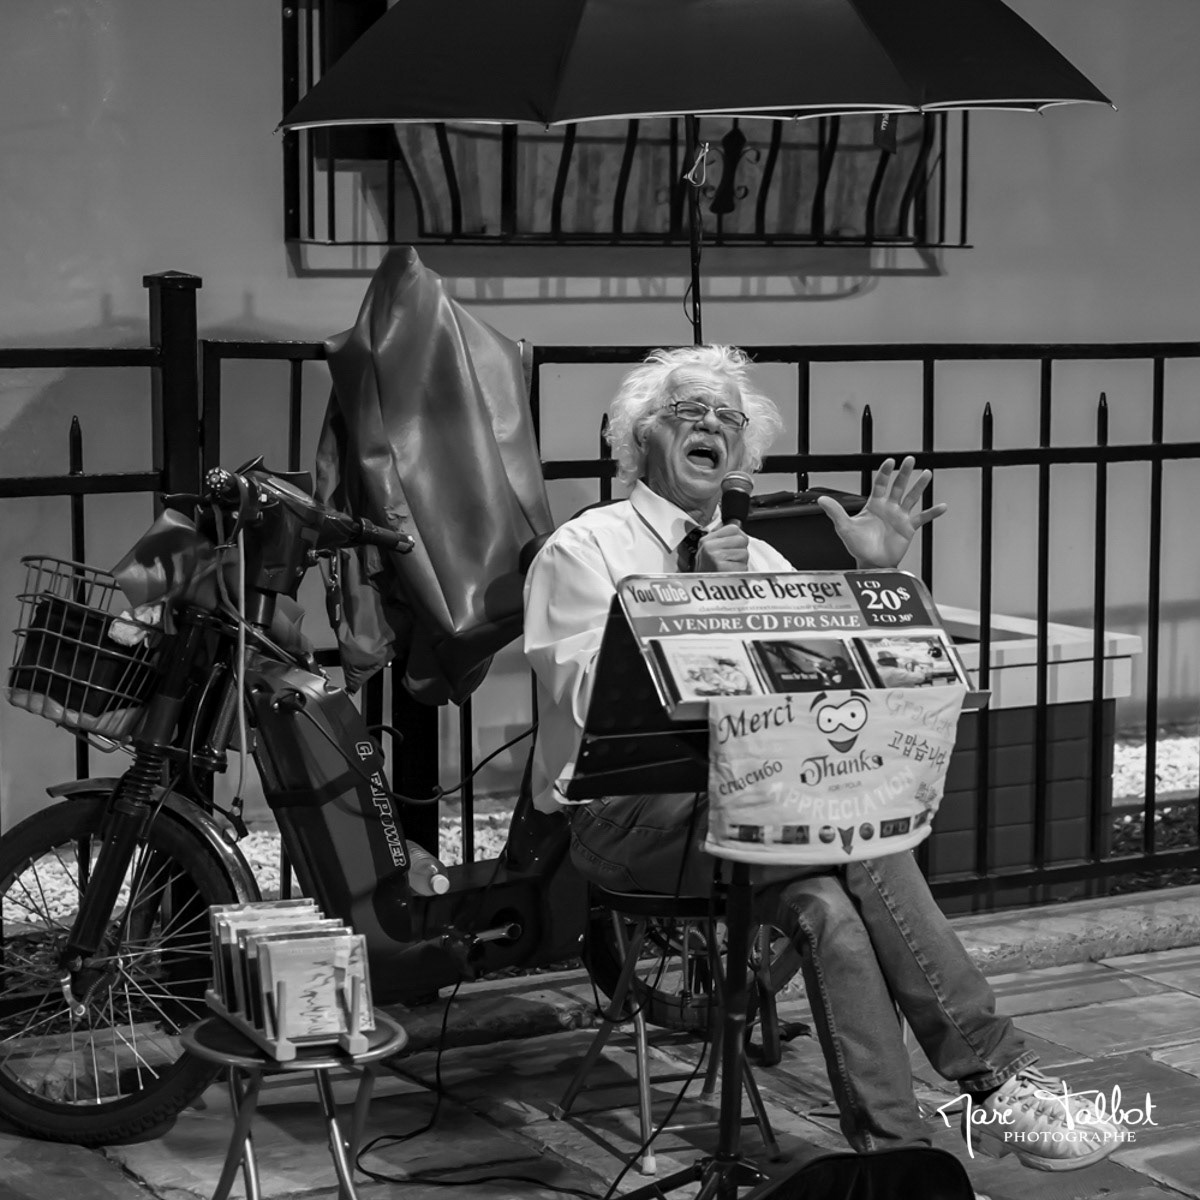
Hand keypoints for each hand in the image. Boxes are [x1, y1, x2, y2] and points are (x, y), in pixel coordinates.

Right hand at [695, 523, 749, 571]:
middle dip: (741, 550)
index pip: (734, 528)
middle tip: (731, 559)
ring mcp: (715, 557)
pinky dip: (740, 572)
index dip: (739, 537)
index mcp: (707, 540)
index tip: (734, 545)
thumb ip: (723, 538)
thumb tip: (738, 527)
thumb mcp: (709, 549)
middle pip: (742, 540)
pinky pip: (743, 566)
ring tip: (729, 567)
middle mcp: (710, 547)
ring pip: (744, 553)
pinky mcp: (722, 568)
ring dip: (741, 562)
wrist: (699, 587)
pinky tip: (730, 573)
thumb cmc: (707, 570)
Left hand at [817, 456, 945, 568]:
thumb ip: (835, 512)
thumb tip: (820, 499)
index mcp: (874, 505)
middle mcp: (888, 508)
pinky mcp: (909, 528)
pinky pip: (923, 518)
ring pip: (912, 497)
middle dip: (904, 473)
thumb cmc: (857, 546)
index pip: (880, 484)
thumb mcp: (844, 527)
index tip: (890, 461)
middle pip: (898, 486)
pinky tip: (942, 506)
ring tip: (927, 473)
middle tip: (911, 459)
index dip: (885, 473)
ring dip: (920, 486)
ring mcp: (900, 517)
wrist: (871, 563)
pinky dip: (933, 513)